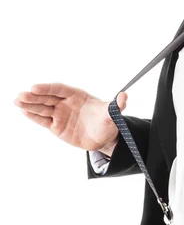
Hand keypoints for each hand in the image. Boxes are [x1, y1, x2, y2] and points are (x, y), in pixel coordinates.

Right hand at [13, 83, 127, 151]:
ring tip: (16, 101)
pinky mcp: (56, 126)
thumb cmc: (108, 121)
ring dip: (29, 104)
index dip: (48, 88)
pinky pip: (43, 120)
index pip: (60, 89)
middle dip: (34, 96)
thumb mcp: (113, 114)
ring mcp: (60, 113)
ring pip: (43, 108)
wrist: (104, 138)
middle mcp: (66, 102)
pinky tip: (23, 111)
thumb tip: (125, 96)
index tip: (35, 87)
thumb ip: (116, 106)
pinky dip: (33, 116)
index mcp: (77, 95)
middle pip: (48, 97)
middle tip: (21, 95)